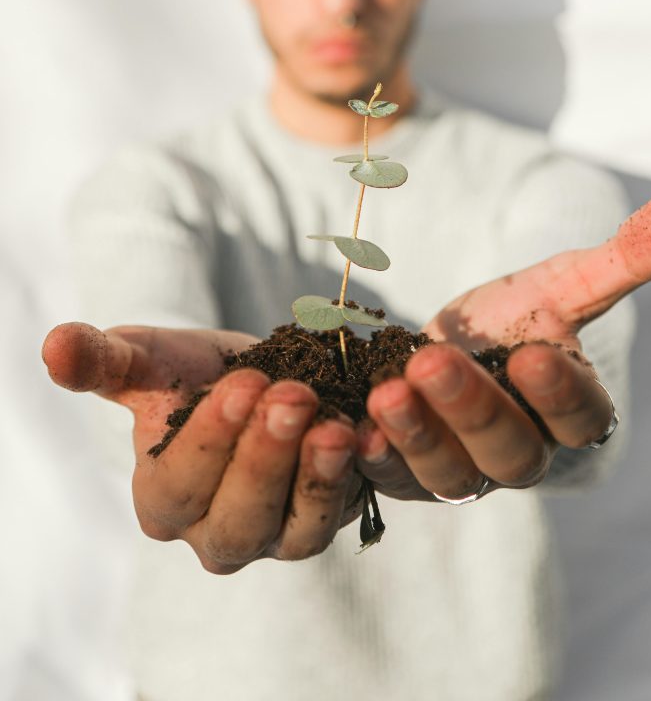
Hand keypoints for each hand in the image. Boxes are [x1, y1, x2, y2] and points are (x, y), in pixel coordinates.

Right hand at [42, 323, 362, 570]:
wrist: (260, 377)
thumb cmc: (194, 374)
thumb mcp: (150, 360)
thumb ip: (104, 360)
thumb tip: (53, 346)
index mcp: (162, 501)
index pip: (176, 487)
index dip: (210, 439)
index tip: (242, 383)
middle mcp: (213, 534)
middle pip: (234, 520)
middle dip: (264, 457)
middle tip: (290, 395)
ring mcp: (270, 538)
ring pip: (290, 531)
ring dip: (313, 477)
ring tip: (334, 424)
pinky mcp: (318, 524)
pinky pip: (336, 517)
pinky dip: (351, 481)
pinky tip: (363, 436)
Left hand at [357, 190, 650, 501]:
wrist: (451, 349)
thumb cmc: (514, 320)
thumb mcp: (561, 283)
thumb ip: (624, 258)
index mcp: (568, 413)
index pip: (582, 419)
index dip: (561, 394)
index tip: (533, 355)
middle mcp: (519, 453)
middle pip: (511, 450)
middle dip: (474, 408)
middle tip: (438, 362)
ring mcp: (462, 471)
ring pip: (450, 473)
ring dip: (419, 435)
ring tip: (388, 390)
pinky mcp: (407, 475)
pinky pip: (391, 480)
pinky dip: (373, 460)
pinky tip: (352, 432)